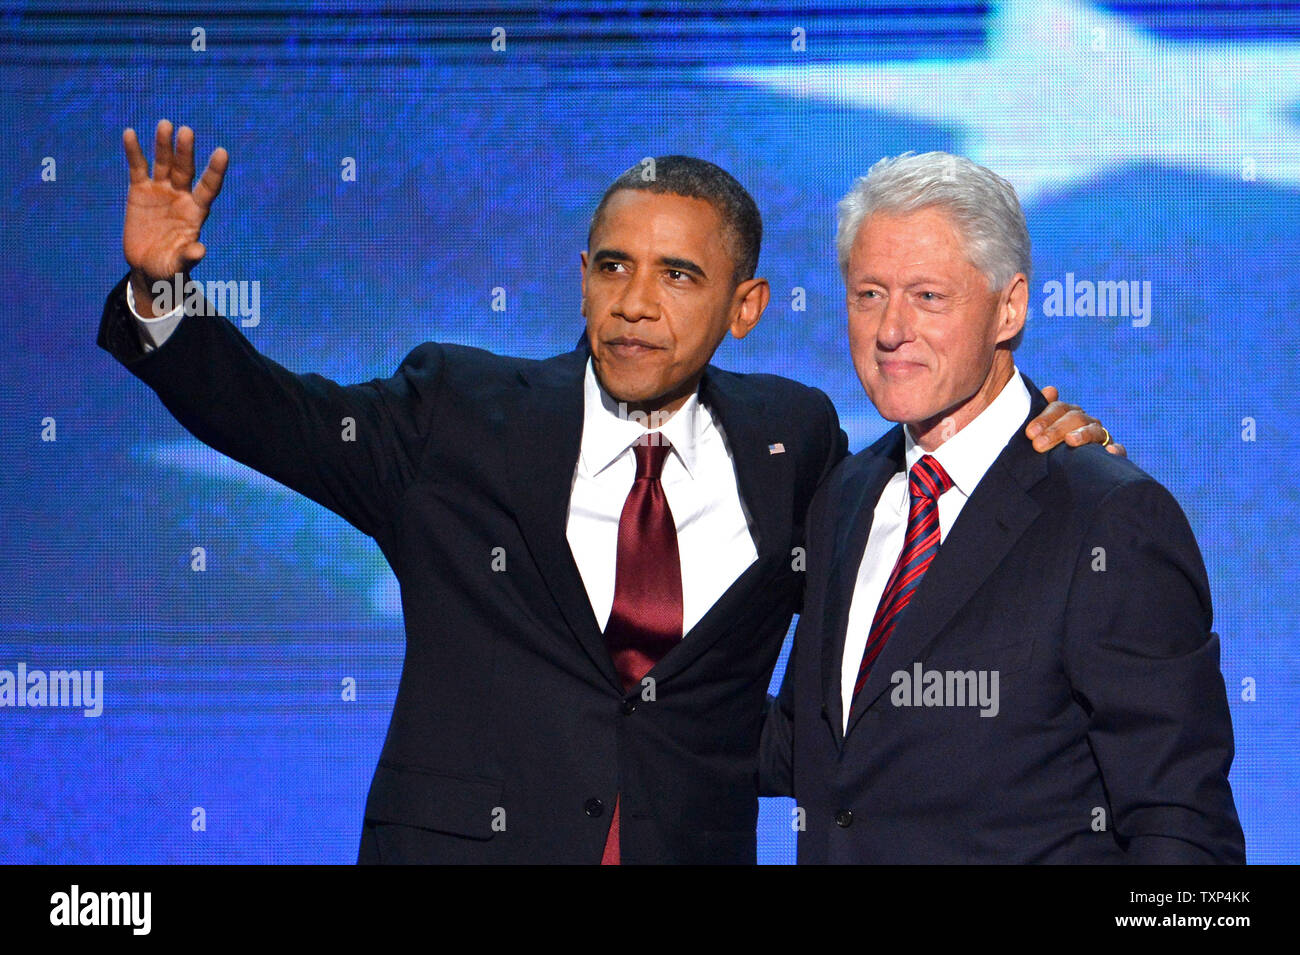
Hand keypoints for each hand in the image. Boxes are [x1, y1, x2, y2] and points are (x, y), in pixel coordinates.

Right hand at [123, 120, 227, 314]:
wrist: (148, 267)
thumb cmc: (170, 268)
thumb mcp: (179, 265)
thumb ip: (188, 257)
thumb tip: (201, 250)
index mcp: (196, 211)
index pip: (209, 187)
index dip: (215, 170)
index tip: (222, 152)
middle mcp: (181, 196)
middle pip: (186, 169)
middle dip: (186, 151)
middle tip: (186, 131)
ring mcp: (161, 191)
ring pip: (164, 163)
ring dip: (164, 145)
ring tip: (165, 124)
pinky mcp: (139, 190)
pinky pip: (137, 167)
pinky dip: (133, 152)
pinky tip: (130, 133)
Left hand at [1025, 386, 1125, 456]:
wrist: (1061, 478)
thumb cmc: (1049, 451)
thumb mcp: (1042, 433)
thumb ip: (1043, 411)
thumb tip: (1050, 390)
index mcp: (1069, 414)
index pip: (1059, 408)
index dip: (1045, 418)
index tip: (1029, 432)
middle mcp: (1086, 423)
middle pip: (1075, 418)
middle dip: (1055, 430)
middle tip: (1038, 444)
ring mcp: (1100, 438)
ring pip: (1094, 431)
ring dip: (1082, 435)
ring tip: (1069, 440)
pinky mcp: (1111, 455)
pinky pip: (1118, 450)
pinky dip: (1116, 450)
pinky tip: (1109, 451)